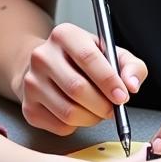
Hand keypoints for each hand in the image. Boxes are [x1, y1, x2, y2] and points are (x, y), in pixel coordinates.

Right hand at [16, 22, 147, 134]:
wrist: (47, 66)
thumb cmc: (84, 60)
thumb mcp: (110, 53)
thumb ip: (130, 65)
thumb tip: (132, 85)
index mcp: (64, 35)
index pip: (88, 58)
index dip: (109, 81)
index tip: (122, 96)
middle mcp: (42, 56)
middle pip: (77, 88)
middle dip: (102, 105)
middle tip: (113, 109)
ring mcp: (31, 83)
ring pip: (69, 112)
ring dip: (92, 118)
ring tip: (98, 111)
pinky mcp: (28, 107)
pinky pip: (60, 126)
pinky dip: (77, 126)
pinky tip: (80, 113)